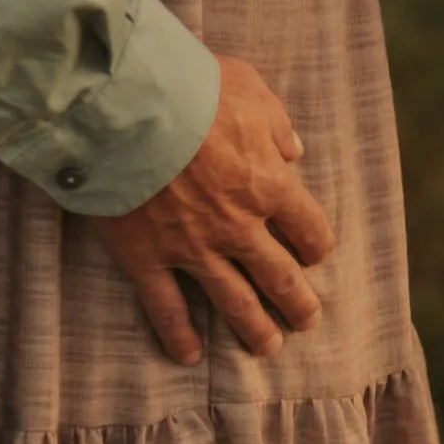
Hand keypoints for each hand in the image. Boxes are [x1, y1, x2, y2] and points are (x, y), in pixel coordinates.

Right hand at [95, 58, 331, 363]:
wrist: (128, 105)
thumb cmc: (191, 87)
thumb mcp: (248, 88)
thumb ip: (275, 122)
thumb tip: (293, 149)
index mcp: (268, 184)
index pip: (308, 228)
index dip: (315, 245)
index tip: (315, 254)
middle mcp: (238, 227)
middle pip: (279, 277)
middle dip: (297, 303)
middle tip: (306, 320)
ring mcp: (193, 248)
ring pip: (234, 302)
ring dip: (254, 329)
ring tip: (267, 348)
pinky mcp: (147, 258)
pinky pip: (166, 308)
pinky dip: (178, 336)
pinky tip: (189, 356)